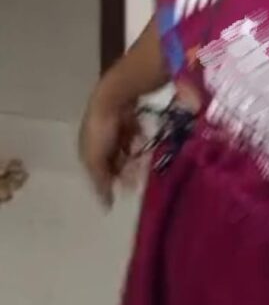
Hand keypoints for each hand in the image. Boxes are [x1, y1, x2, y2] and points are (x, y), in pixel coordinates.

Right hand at [78, 83, 144, 207]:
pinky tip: (145, 143)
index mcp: (87, 149)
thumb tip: (106, 207)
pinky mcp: (129, 117)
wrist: (113, 97)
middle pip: (115, 161)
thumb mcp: (95, 160)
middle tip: (138, 181)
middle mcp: (99, 139)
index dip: (112, 182)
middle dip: (126, 171)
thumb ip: (100, 182)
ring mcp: (114, 127)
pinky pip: (136, 134)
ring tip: (144, 165)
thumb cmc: (100, 131)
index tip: (127, 191)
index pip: (100, 172)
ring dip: (135, 159)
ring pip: (127, 149)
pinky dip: (140, 140)